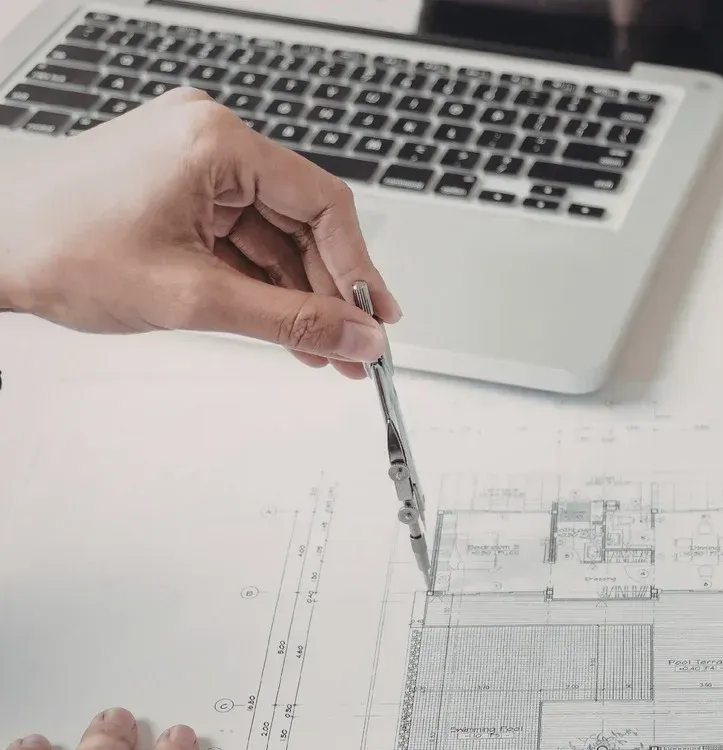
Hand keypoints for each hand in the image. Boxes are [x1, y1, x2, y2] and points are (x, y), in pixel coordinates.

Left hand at [0, 89, 399, 377]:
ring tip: (322, 351)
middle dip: (327, 292)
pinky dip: (261, 284)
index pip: (322, 203)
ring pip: (273, 236)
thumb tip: (357, 336)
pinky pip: (240, 238)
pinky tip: (283, 328)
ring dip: (296, 296)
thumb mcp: (193, 297)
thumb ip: (290, 320)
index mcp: (216, 141)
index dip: (358, 268)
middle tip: (355, 347)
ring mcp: (191, 162)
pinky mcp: (176, 187)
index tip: (376, 318)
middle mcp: (208, 139)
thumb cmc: (58, 250)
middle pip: (301, 221)